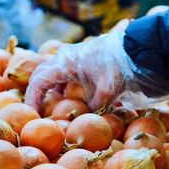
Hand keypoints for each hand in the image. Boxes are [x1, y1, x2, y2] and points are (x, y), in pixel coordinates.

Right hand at [24, 31, 168, 113]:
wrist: (136, 49)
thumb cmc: (119, 68)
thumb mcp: (106, 92)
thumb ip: (91, 107)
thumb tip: (83, 119)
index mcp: (65, 62)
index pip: (39, 81)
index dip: (33, 99)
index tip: (32, 114)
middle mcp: (65, 56)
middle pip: (42, 74)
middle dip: (38, 93)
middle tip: (37, 111)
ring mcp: (73, 55)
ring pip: (54, 73)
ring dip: (52, 89)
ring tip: (52, 107)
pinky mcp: (83, 58)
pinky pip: (66, 72)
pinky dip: (64, 85)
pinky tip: (71, 98)